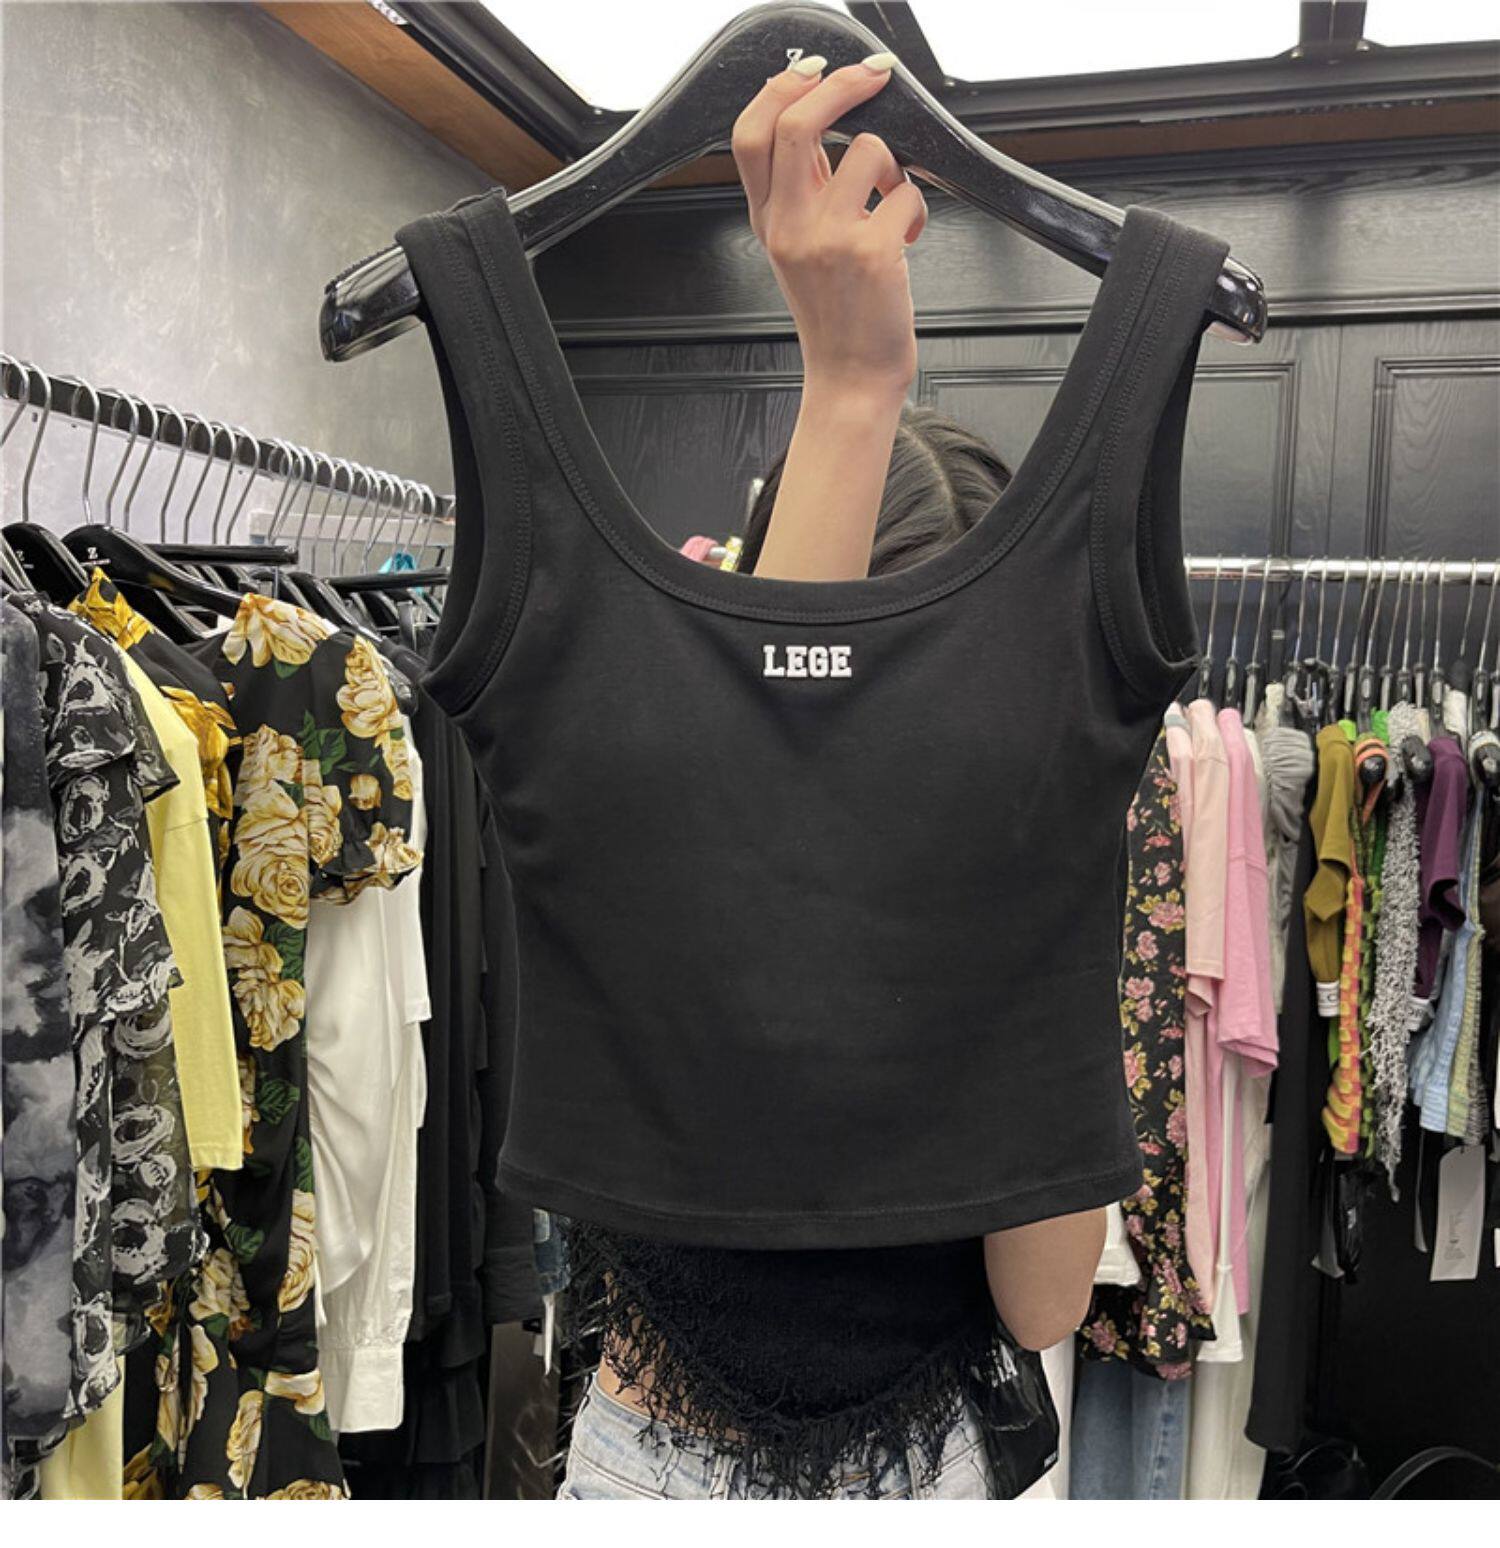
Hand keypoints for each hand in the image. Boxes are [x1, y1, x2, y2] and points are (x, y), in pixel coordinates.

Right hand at [731, 53, 926, 402]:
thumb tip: (823, 120)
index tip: (814, 70)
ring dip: (893, 170)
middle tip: (872, 78)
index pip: (750, 135)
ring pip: (868, 150)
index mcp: (768, 221)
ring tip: (892, 205)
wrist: (850, 378)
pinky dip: (916, 211)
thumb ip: (804, 189)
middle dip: (842, 86)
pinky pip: (905, 194)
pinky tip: (905, 239)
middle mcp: (790, 227)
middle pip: (798, 122)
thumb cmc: (836, 317)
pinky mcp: (870, 253)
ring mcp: (828, 239)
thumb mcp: (798, 250)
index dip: (781, 88)